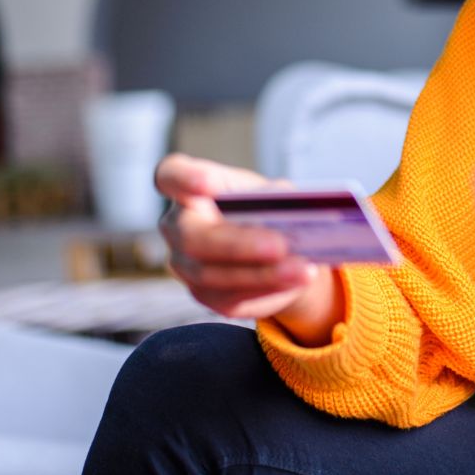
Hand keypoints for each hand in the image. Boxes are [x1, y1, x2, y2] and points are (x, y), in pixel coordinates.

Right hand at [155, 154, 323, 320]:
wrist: (272, 246)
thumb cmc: (264, 208)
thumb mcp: (271, 193)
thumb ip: (274, 199)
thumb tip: (290, 212)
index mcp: (187, 185)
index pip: (171, 176)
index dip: (185, 179)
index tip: (207, 183)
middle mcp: (176, 226)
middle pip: (193, 237)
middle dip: (238, 244)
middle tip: (280, 246)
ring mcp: (185, 264)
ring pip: (214, 276)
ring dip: (263, 274)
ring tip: (303, 270)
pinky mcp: (204, 295)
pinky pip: (231, 298)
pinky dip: (267, 290)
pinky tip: (296, 282)